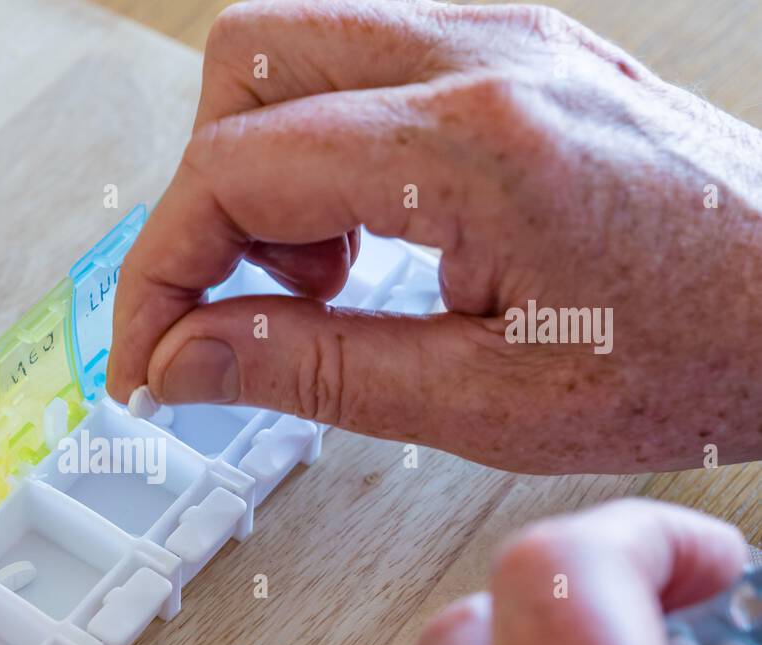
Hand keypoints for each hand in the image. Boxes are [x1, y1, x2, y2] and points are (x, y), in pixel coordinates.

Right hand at [108, 0, 761, 473]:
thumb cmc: (697, 355)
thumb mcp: (484, 402)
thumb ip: (312, 370)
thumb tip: (186, 360)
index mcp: (474, 147)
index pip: (233, 170)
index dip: (162, 270)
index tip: (153, 353)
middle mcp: (484, 55)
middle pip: (242, 64)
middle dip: (204, 198)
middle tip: (236, 303)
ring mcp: (503, 35)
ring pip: (292, 44)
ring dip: (259, 165)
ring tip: (318, 276)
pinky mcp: (515, 48)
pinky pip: (362, 58)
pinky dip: (322, 147)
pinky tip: (371, 235)